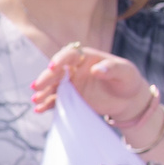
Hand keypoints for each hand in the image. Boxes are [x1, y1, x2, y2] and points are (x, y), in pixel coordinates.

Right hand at [31, 43, 154, 123]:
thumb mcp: (126, 72)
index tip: (53, 67)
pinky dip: (47, 104)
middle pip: (57, 71)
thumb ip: (112, 69)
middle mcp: (75, 69)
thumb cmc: (128, 81)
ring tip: (35, 100)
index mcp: (86, 57)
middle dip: (46, 78)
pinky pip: (56, 100)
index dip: (60, 59)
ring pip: (53, 86)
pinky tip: (39, 109)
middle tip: (37, 86)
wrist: (128, 100)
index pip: (69, 55)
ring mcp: (71, 84)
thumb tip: (97, 69)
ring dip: (43, 92)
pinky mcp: (70, 98)